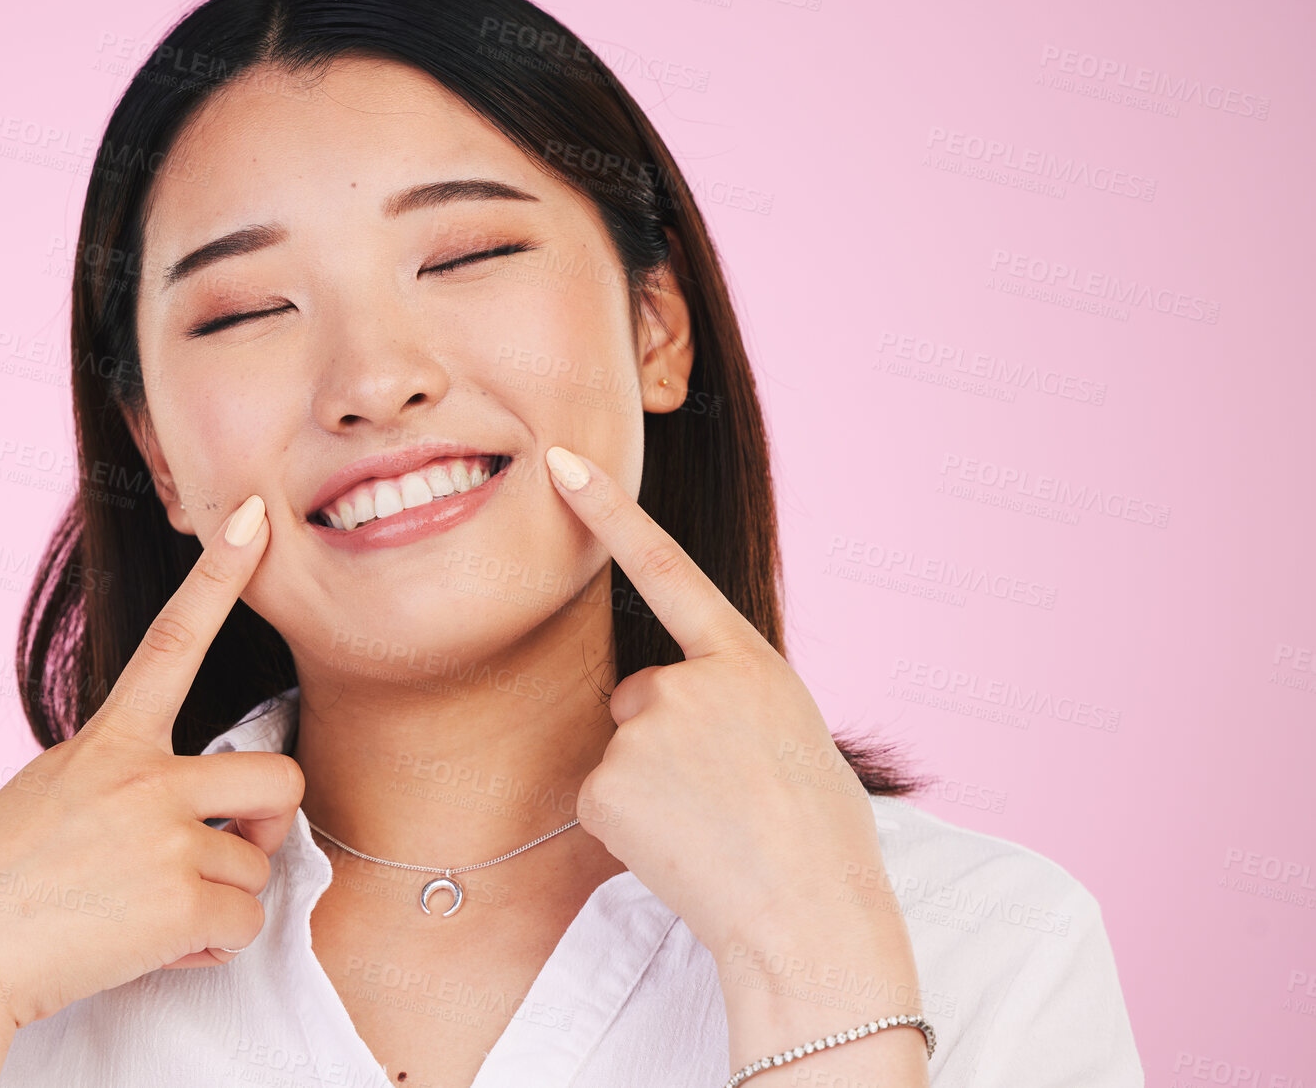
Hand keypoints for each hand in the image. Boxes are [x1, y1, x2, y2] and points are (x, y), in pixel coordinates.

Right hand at [0, 493, 304, 1029]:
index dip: (220, 575)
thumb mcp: (53, 794)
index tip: (253, 514)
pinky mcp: (178, 899)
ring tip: (148, 914)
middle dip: (271, 822)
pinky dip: (210, 947)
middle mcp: (145, 775)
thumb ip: (127, 783)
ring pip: (258, 864)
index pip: (174, 639)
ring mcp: (165, 835)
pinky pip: (244, 923)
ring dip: (221, 899)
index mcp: (110, 741)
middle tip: (229, 849)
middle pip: (279, 776)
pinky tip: (155, 948)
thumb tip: (204, 818)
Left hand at [543, 446, 915, 974]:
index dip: (610, 511)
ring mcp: (645, 731)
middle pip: (644, 696)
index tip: (561, 462)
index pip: (667, 569)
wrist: (811, 917)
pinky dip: (631, 827)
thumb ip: (730, 697)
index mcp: (747, 662)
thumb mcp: (791, 733)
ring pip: (624, 751)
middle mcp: (690, 682)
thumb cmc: (817, 835)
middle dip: (668, 741)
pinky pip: (603, 799)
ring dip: (653, 789)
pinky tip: (678, 849)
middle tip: (727, 798)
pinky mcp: (606, 785)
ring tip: (714, 828)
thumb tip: (667, 707)